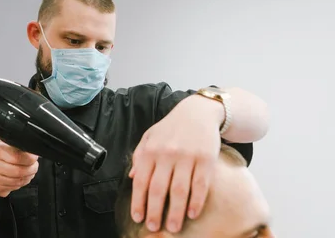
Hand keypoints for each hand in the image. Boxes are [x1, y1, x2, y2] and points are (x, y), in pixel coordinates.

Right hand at [0, 140, 38, 197]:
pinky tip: (21, 178)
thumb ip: (14, 145)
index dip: (30, 158)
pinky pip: (14, 187)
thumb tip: (32, 148)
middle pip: (19, 170)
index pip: (18, 156)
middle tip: (35, 166)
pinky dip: (21, 183)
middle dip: (32, 169)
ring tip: (30, 172)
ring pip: (18, 181)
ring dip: (28, 177)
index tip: (35, 157)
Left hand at [129, 97, 222, 232]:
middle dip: (155, 212)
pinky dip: (196, 201)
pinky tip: (192, 213)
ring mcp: (187, 157)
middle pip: (158, 189)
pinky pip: (201, 185)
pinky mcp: (206, 159)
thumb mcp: (149, 136)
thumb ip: (139, 156)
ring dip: (175, 212)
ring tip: (173, 227)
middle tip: (154, 228)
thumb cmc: (171, 127)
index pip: (141, 180)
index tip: (138, 217)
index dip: (138, 201)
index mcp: (151, 150)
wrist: (198, 111)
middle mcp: (167, 154)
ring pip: (180, 190)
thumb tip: (131, 177)